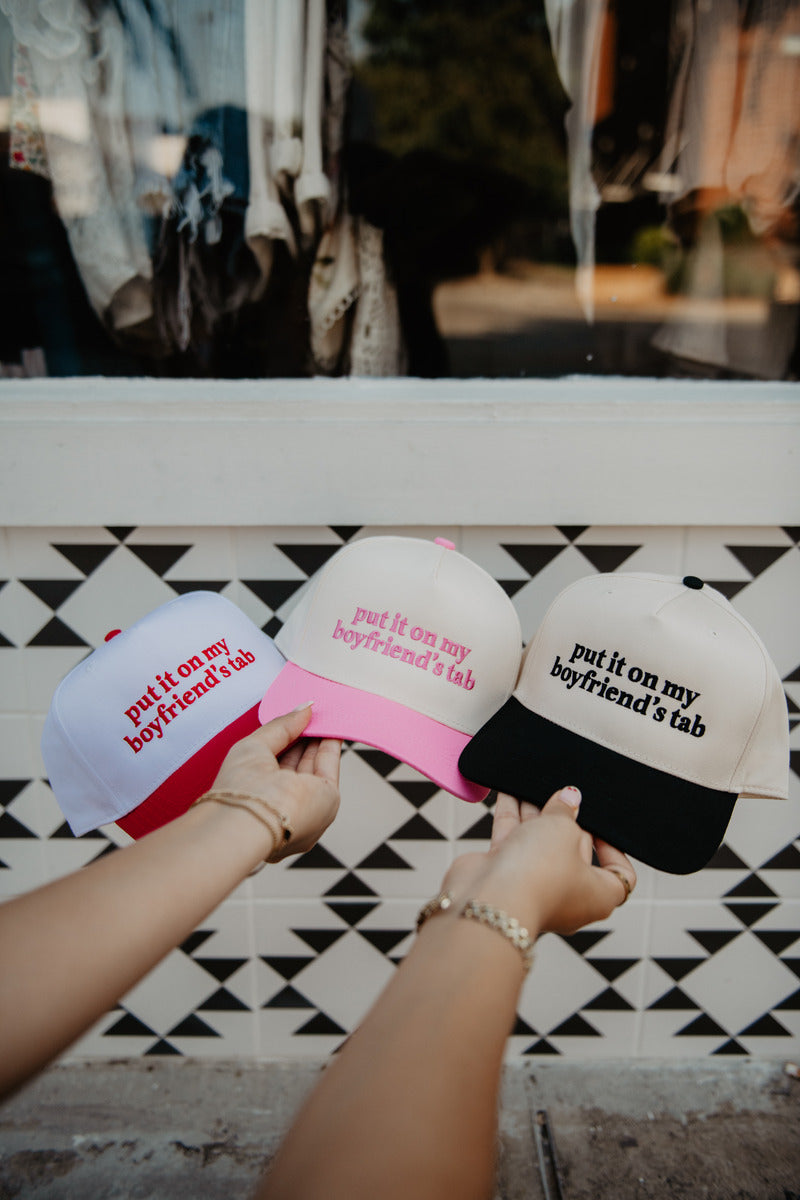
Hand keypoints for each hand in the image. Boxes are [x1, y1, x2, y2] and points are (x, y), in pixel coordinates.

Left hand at [208, 705, 340, 861]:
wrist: (253, 818)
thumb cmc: (240, 790)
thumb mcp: (254, 747)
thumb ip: (282, 726)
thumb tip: (305, 708)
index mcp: (259, 799)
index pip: (274, 765)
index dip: (285, 740)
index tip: (291, 720)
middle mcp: (283, 805)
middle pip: (297, 764)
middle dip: (304, 736)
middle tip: (309, 712)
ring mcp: (305, 805)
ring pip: (315, 764)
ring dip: (319, 737)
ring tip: (321, 711)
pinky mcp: (327, 800)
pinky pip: (330, 765)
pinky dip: (332, 743)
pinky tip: (330, 723)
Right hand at [441, 788, 635, 936]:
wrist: (490, 900)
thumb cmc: (538, 877)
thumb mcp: (564, 830)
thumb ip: (567, 810)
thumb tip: (569, 798)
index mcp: (597, 895)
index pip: (618, 874)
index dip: (613, 847)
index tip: (601, 825)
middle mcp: (567, 895)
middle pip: (574, 850)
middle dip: (568, 819)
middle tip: (563, 794)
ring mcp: (534, 886)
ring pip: (539, 843)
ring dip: (536, 813)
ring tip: (534, 786)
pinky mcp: (506, 876)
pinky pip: (513, 841)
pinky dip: (513, 816)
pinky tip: (510, 792)